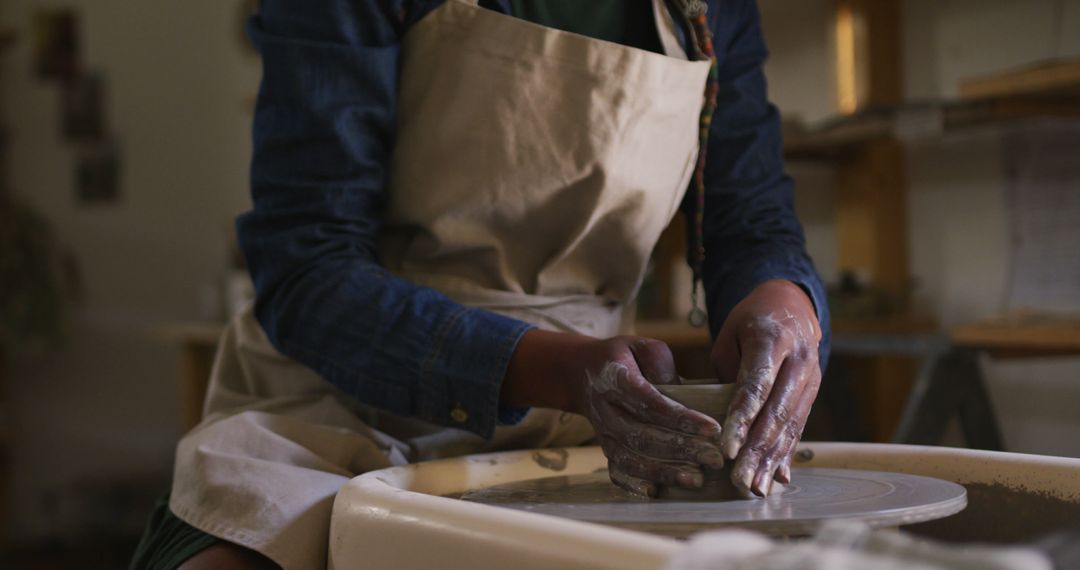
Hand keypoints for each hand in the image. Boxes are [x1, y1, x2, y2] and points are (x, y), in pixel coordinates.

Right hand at [503, 331, 724, 496]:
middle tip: (715, 459)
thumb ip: (661, 364)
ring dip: (663, 471)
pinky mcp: (604, 447)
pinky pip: (616, 470)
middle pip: (641, 435)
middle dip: (681, 449)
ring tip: (695, 480)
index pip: (650, 403)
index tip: (713, 429)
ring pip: (629, 458)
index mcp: (615, 379)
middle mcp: (605, 408)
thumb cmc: (624, 358)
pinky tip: (658, 492)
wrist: (580, 372)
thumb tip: (683, 393)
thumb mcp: (642, 346)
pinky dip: (634, 484)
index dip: (682, 419)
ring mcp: (602, 431)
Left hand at [711, 279, 821, 496]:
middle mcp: (798, 359)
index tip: (727, 450)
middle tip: (740, 481)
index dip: (742, 420)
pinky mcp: (814, 391)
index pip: (756, 385)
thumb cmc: (749, 321)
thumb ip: (726, 374)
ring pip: (791, 424)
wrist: (791, 304)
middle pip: (776, 411)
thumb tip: (721, 420)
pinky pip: (800, 426)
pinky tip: (778, 477)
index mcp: (772, 339)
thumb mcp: (729, 337)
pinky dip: (787, 453)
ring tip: (756, 488)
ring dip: (772, 460)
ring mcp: (812, 376)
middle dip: (757, 450)